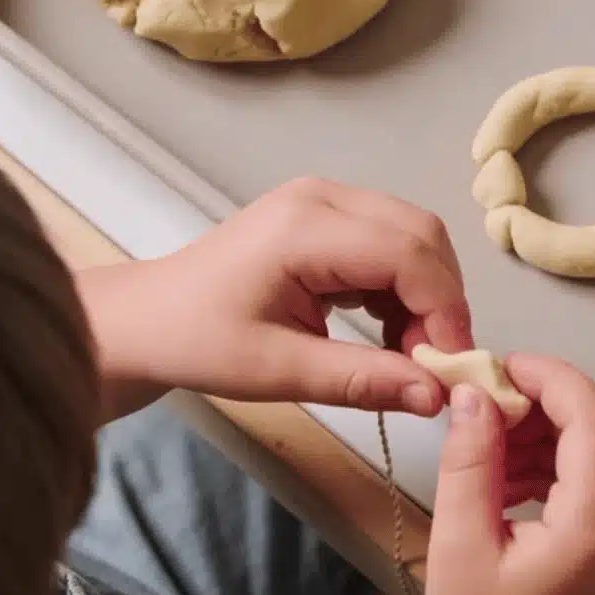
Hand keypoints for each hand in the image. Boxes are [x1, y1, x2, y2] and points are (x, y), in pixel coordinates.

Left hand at [79, 178, 473, 417]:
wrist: (147, 319)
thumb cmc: (199, 342)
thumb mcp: (279, 371)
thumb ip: (362, 379)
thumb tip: (437, 397)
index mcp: (305, 228)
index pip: (409, 256)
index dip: (444, 313)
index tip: (448, 372)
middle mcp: (323, 196)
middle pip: (422, 235)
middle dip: (441, 302)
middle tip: (429, 366)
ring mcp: (324, 199)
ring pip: (414, 237)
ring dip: (426, 295)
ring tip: (404, 354)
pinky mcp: (324, 215)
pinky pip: (390, 241)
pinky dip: (403, 287)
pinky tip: (385, 330)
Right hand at [404, 357, 594, 594]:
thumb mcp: (460, 545)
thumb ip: (472, 459)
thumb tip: (478, 394)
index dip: (551, 377)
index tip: (503, 366)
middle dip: (565, 401)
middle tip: (503, 403)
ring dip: (574, 433)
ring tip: (502, 451)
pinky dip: (584, 467)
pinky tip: (525, 482)